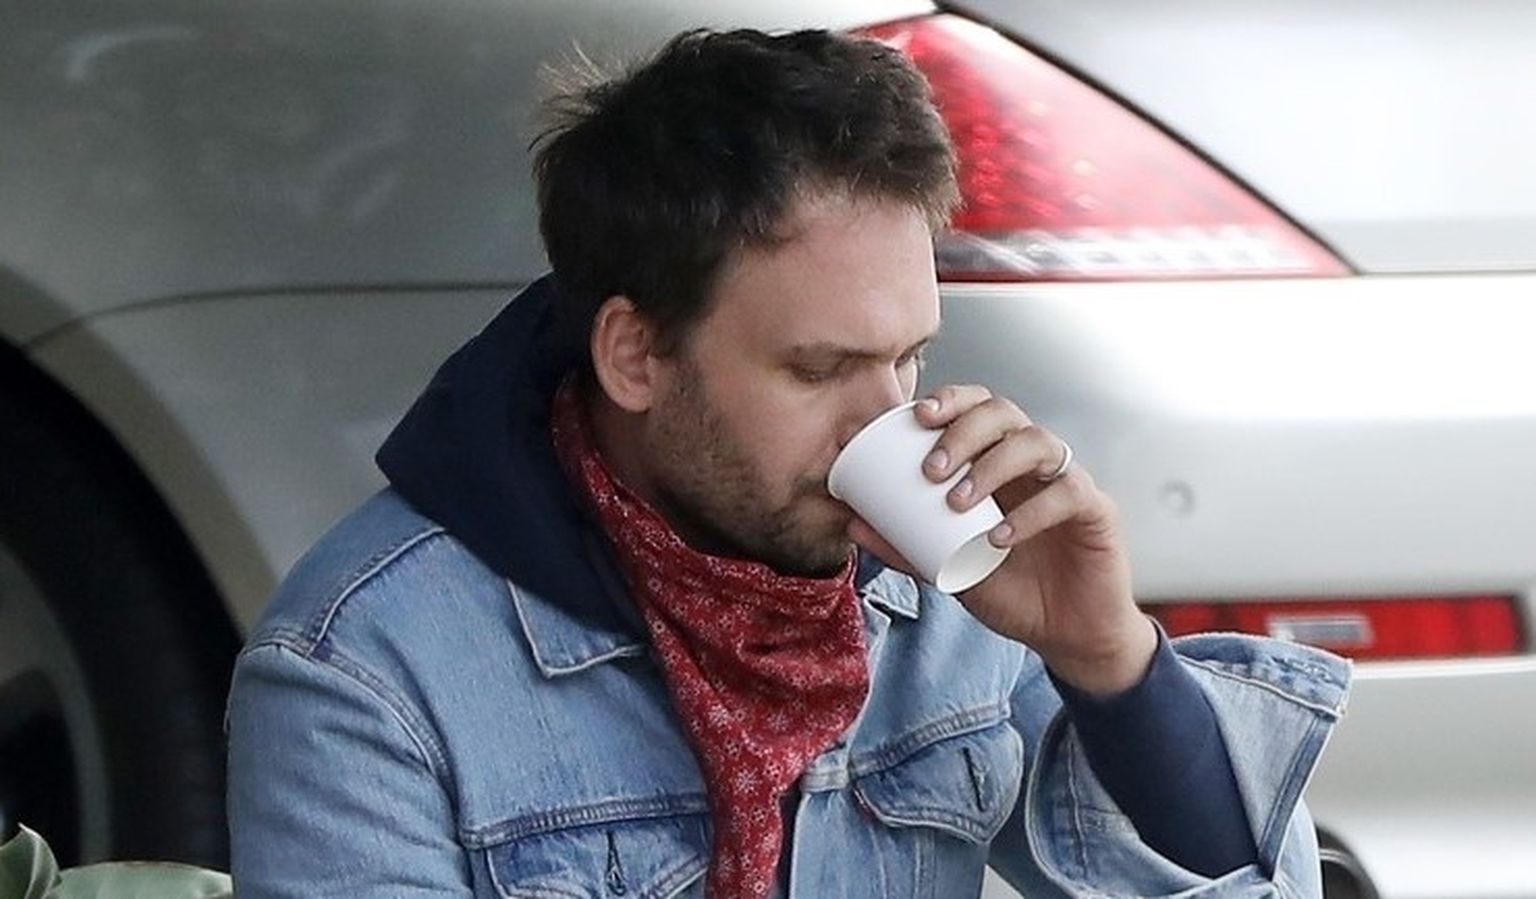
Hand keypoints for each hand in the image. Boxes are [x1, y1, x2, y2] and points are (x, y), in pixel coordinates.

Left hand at [847, 385, 1155, 695]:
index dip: (951, 400)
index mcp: (998, 464)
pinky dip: (1031, 512)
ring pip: (1037, 442)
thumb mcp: (948, 570)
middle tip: (930, 469)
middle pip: (1004, 413)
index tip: (917, 416)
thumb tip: (851, 524)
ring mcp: (1067, 481)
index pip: (977, 408)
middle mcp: (1033, 463)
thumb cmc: (1011, 591)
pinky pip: (1068, 493)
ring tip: (957, 502)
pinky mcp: (1097, 510)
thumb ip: (905, 546)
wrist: (1065, 635)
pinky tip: (999, 537)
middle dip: (963, 431)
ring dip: (991, 465)